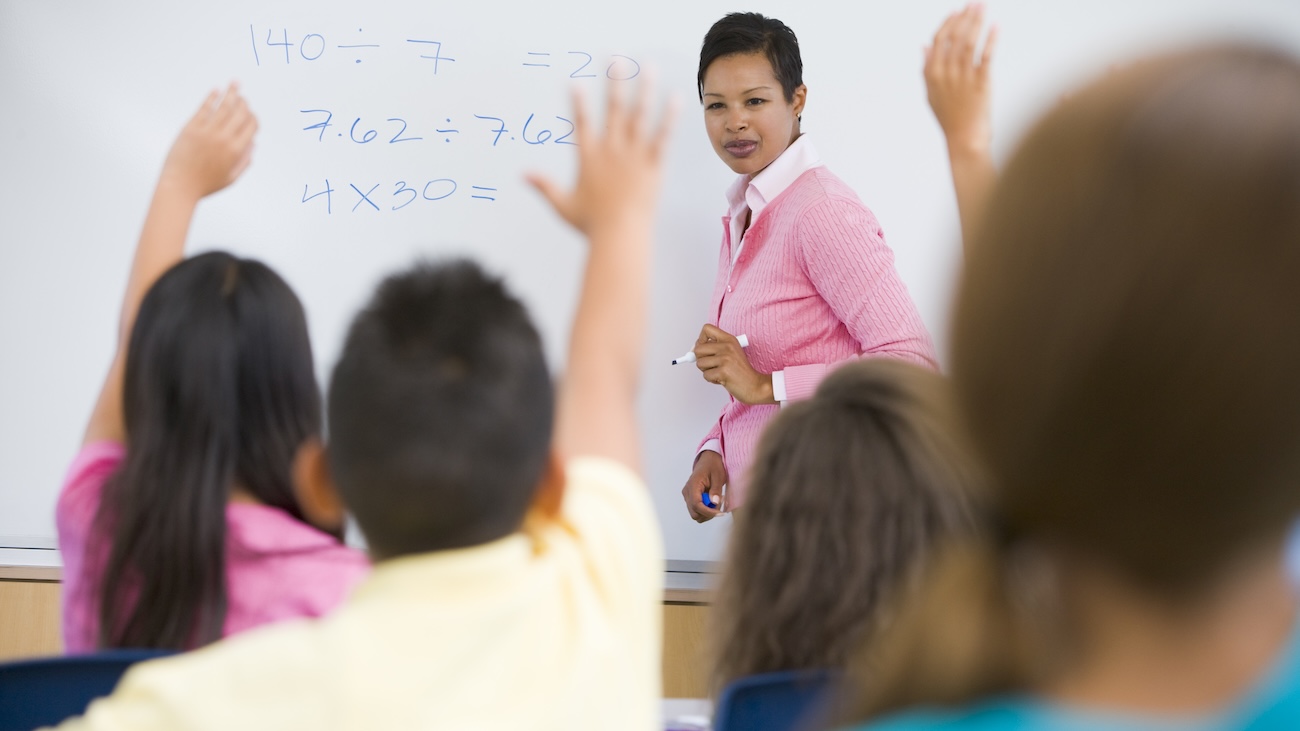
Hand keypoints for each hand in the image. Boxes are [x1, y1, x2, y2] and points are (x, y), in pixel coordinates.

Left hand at [159, 83, 257, 201]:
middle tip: (243, 96)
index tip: (251, 113)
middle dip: (244, 102)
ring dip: (231, 93)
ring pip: (223, 107)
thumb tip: (254, 144)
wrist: (179, 186)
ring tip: (234, 83)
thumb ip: (245, 161)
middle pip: (239, 113)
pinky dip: (211, 98)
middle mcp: (224, 138)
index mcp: (236, 150)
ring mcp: (207, 131)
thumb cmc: (205, 185)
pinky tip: (216, 90)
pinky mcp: (191, 128)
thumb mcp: (231, 177)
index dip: (253, 117)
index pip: (251, 126)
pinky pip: (204, 108)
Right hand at [528, 79, 677, 238]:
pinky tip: (675, 98)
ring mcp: (633, 156)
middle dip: (614, 82)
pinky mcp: (653, 165)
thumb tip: (522, 175)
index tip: (575, 83)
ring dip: (644, 90)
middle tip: (615, 60)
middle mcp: (611, 151)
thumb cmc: (592, 225)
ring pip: (639, 116)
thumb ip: (544, 186)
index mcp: (589, 158)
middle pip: (612, 109)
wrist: (620, 236)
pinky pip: (662, 136)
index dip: (578, 103)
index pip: (581, 123)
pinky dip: (669, 117)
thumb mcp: (563, 205)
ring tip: (649, 68)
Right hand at [681, 450, 726, 522]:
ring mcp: (688, 496)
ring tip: (716, 501)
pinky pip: (697, 510)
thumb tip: (714, 503)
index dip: (708, 512)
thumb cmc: (713, 466)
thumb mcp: (718, 476)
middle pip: (694, 513)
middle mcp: (687, 492)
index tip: (720, 513)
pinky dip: (706, 510)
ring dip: (707, 513)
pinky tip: (713, 501)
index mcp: (693, 485)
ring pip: (696, 514)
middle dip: (708, 513)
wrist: (708, 460)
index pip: (696, 504)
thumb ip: (715, 490)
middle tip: (719, 504)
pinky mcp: (691, 498)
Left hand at [694, 324, 773, 404]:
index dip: (700, 339)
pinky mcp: (723, 371)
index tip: (704, 349)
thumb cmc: (741, 371)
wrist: (755, 385)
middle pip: (698, 349)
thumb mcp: (732, 352)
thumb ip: (714, 349)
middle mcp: (727, 346)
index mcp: (729, 339)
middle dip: (701, 359)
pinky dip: (712, 380)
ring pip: (700, 363)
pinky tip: (722, 379)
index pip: (706, 329)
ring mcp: (725, 359)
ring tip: (719, 372)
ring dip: (707, 371)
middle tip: (712, 365)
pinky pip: (705, 375)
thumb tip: (692, 352)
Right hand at [924, 3, 997, 155]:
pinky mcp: (981, 83)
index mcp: (932, 74)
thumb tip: (923, 46)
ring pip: (969, 42)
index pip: (939, 41)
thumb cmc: (950, 118)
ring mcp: (963, 78)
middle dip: (965, 17)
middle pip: (955, 37)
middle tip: (974, 3)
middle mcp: (946, 73)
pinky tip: (996, 27)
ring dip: (977, 22)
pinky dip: (991, 39)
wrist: (964, 140)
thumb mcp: (931, 93)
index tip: (957, 11)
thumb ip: (926, 68)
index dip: (948, 23)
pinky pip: (986, 56)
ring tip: (984, 7)